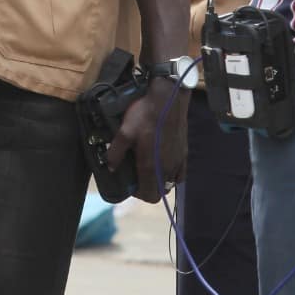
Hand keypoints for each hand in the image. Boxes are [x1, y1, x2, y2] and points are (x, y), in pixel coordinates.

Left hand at [105, 82, 187, 203]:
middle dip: (148, 189)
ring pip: (170, 183)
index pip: (149, 196)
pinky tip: (163, 161)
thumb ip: (116, 152)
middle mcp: (167, 168)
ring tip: (149, 167)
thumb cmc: (145, 115)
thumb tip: (110, 167)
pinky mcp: (184, 152)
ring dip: (159, 180)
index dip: (138, 194)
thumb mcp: (124, 132)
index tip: (130, 183)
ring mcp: (178, 161)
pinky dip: (172, 173)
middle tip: (138, 175)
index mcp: (151, 166)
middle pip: (160, 193)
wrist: (169, 98)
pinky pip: (180, 173)